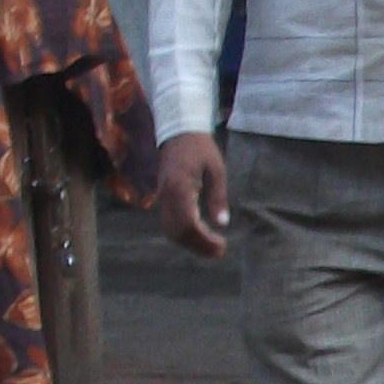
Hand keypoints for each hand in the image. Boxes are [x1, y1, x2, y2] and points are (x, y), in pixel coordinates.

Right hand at [157, 130, 229, 256]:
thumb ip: (218, 197)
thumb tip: (222, 223)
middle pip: (177, 231)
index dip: (204, 239)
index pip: (188, 223)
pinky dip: (182, 234)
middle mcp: (166, 194)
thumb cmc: (201, 149)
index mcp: (179, 187)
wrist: (178, 132)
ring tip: (212, 247)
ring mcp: (162, 196)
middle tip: (220, 251)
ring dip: (190, 243)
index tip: (222, 245)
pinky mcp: (162, 196)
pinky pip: (167, 222)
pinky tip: (200, 236)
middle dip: (198, 245)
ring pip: (170, 229)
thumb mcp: (216, 170)